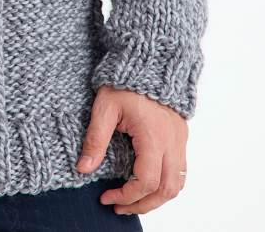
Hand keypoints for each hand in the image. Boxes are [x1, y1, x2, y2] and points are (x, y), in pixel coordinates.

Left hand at [76, 85, 188, 215]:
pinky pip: (180, 170)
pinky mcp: (181, 135)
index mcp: (154, 136)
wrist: (149, 57)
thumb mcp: (105, 106)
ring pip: (177, 183)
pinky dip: (165, 183)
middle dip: (143, 204)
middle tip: (119, 207)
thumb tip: (83, 168)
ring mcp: (179, 139)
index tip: (106, 197)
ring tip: (133, 200)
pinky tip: (146, 181)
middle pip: (167, 190)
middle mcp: (172, 141)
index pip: (146, 181)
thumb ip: (95, 138)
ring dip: (157, 197)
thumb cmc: (125, 80)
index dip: (126, 196)